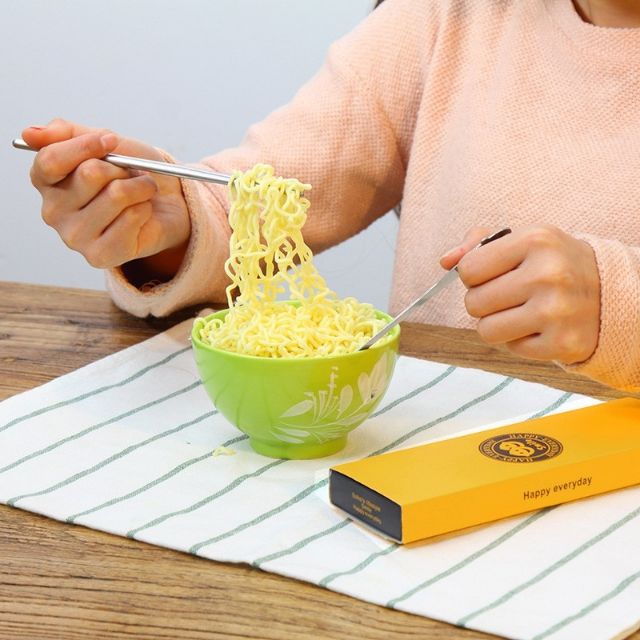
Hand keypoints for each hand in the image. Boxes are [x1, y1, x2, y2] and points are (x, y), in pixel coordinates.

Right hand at [23, 119, 190, 276]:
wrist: (167, 204)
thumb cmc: (132, 174)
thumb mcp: (104, 143)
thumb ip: (67, 133)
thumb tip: (30, 134)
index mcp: (47, 181)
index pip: (51, 159)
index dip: (86, 146)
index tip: (111, 141)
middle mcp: (54, 211)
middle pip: (89, 174)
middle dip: (121, 168)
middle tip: (130, 174)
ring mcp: (75, 236)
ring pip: (116, 195)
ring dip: (140, 187)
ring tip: (142, 191)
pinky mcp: (100, 255)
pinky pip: (132, 217)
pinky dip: (146, 208)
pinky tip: (142, 214)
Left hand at [440, 225, 600, 363]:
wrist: (609, 292)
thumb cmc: (553, 264)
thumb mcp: (522, 241)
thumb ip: (478, 245)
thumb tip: (445, 262)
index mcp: (536, 240)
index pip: (468, 269)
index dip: (474, 275)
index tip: (493, 274)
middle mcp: (548, 274)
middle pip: (473, 302)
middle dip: (484, 301)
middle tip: (509, 295)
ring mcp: (556, 311)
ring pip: (485, 330)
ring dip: (496, 324)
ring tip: (520, 311)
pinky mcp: (562, 343)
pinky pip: (510, 348)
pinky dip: (518, 340)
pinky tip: (538, 326)